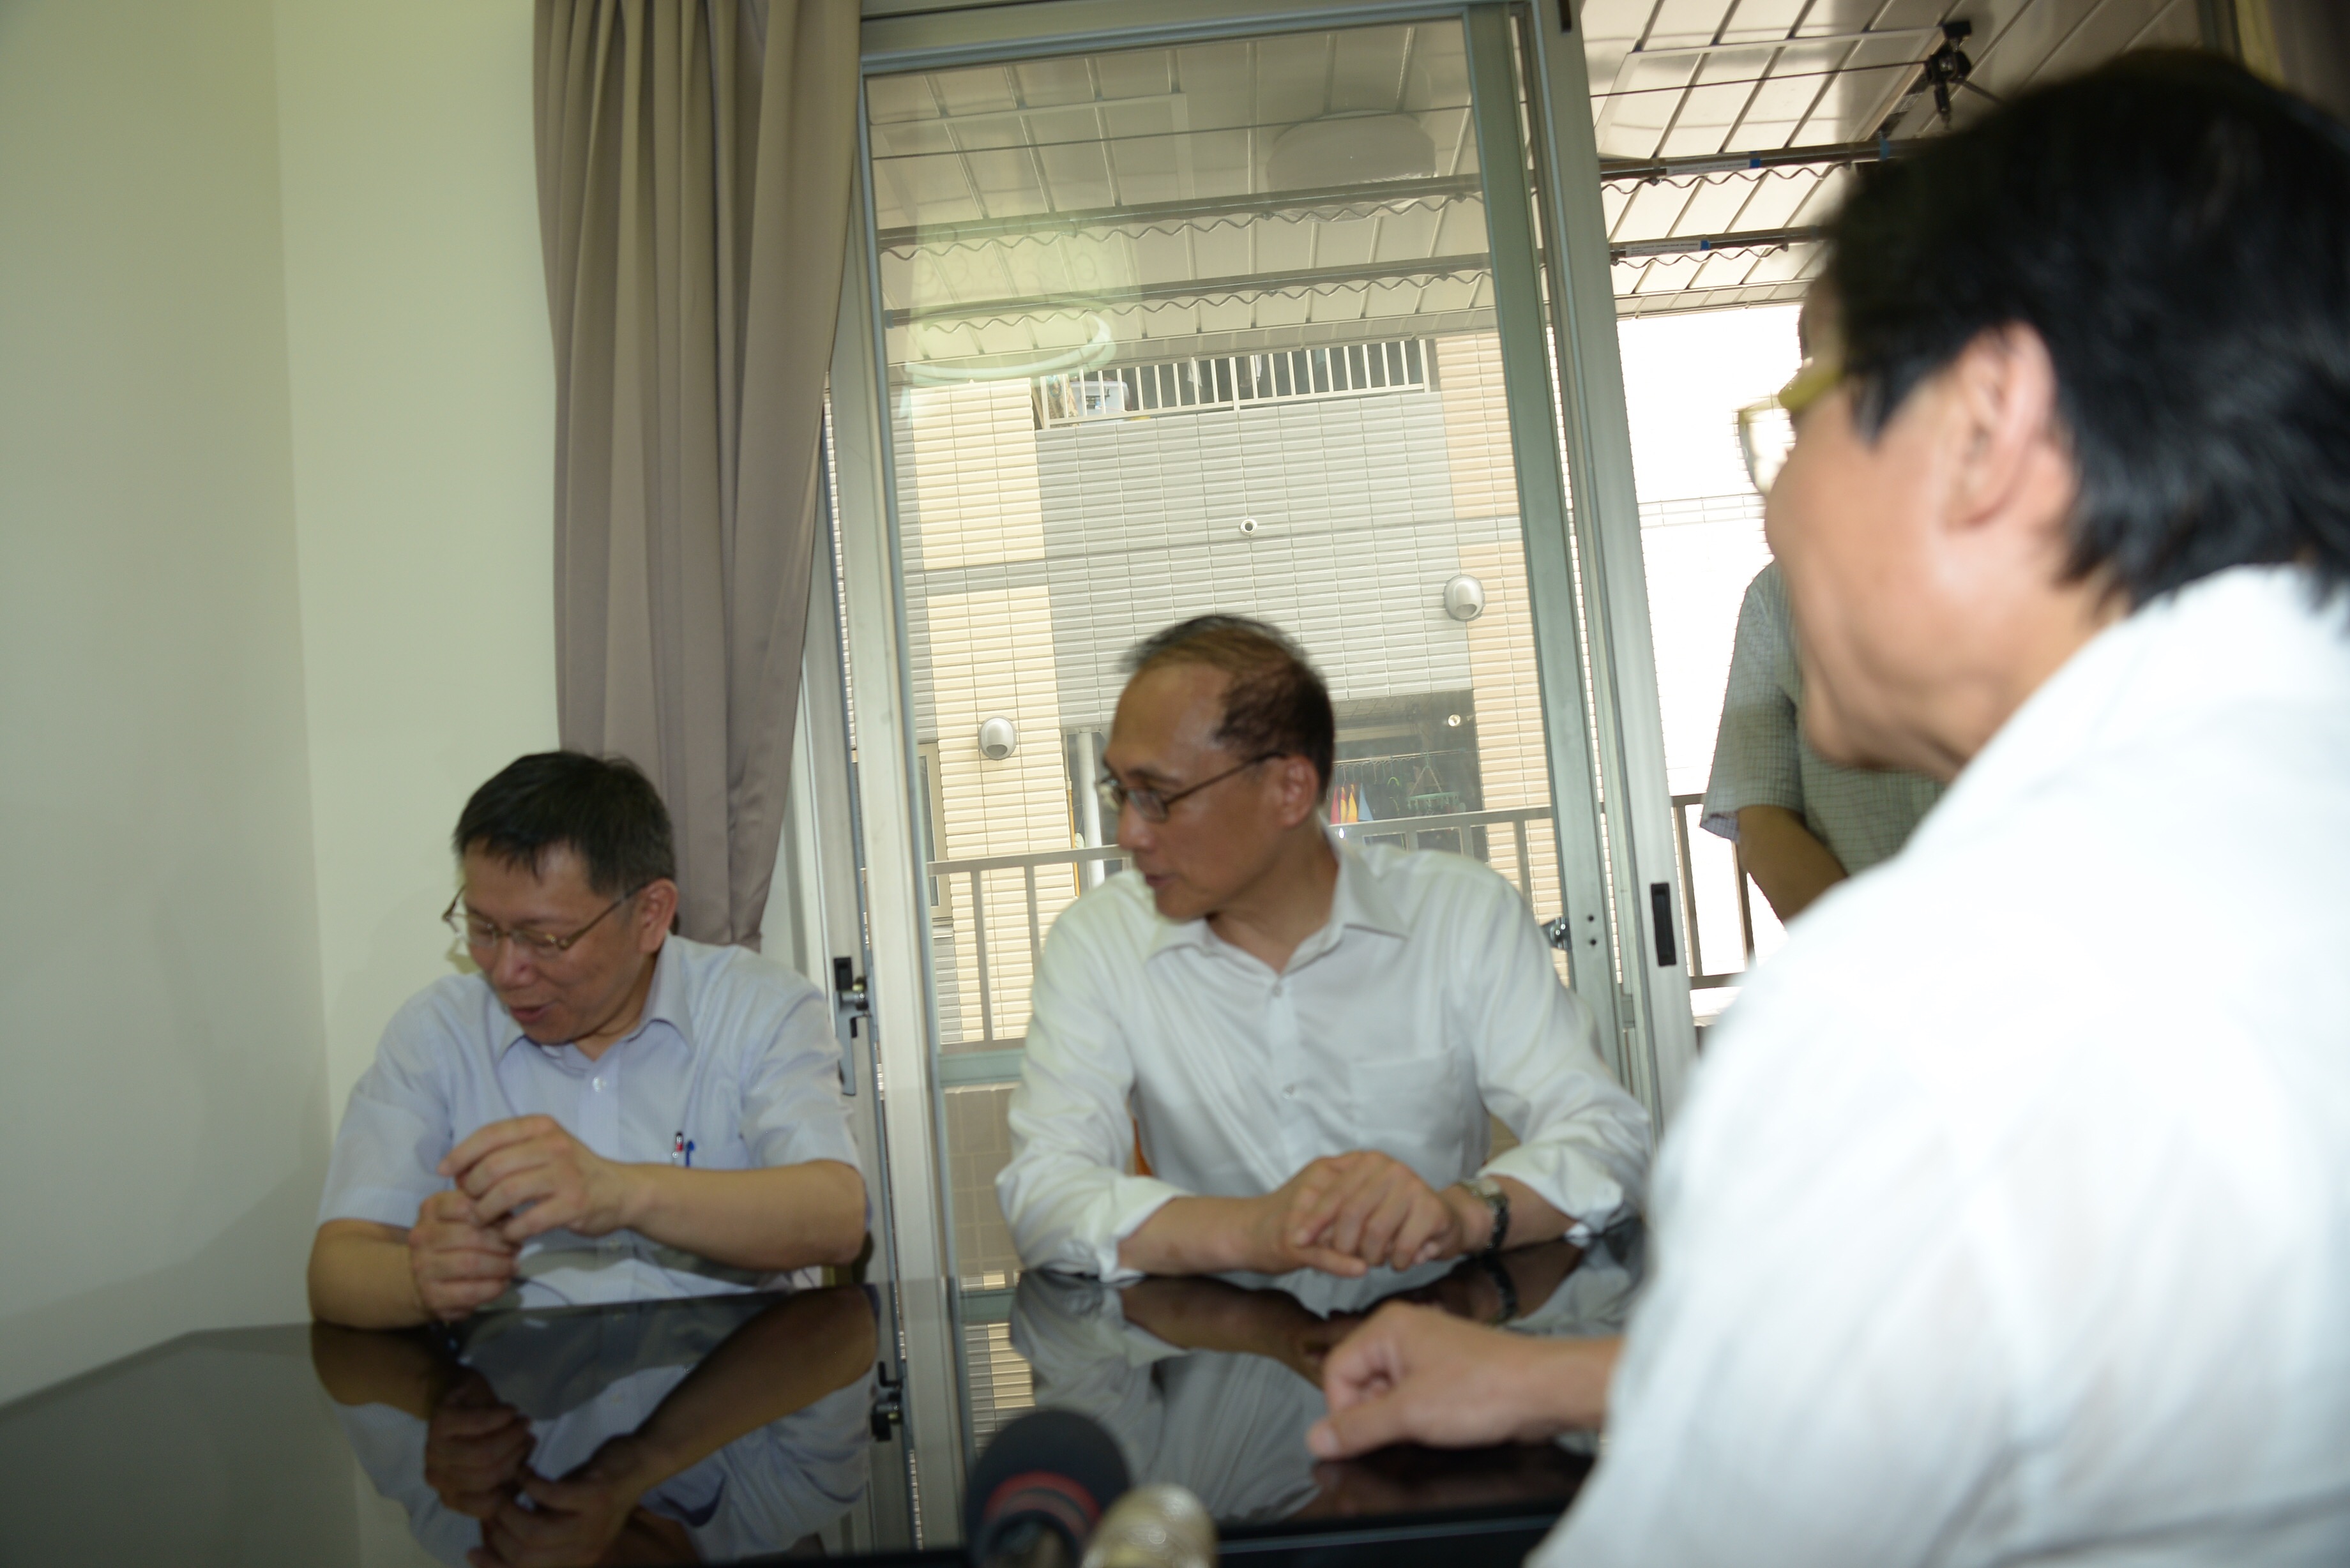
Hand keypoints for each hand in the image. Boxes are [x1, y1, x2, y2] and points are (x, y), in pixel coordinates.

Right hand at [409, 1189, 519, 1320]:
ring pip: (470, 1264)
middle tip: (516, 1248)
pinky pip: (469, 1291)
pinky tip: (502, 1283)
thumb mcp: (466, 1216)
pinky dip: (493, 1287)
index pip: (465, 1206)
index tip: (510, 1225)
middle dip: (501, 1243)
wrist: (425, 1278)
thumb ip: (486, 1209)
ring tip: (512, 1265)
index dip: (494, 1216)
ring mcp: (423, 1268)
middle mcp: (422, 1237)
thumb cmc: (455, 1240)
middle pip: (470, 1237)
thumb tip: (512, 1218)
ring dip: (500, 1266)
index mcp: (431, 1210)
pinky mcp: (432, 1295)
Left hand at [424, 1372, 532, 1519]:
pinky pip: (478, 1423)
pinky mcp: (439, 1421)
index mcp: (452, 1496)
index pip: (488, 1505)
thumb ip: (508, 1479)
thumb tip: (525, 1484)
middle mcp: (437, 1478)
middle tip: (530, 1437)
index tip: (530, 1465)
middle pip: (487, 1476)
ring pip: (483, 1452)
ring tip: (525, 1423)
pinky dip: (501, 1416)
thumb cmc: (481, 1437)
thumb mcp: (496, 1464)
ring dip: (512, 1435)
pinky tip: (512, 1410)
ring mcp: (434, 1450)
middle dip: (516, 1455)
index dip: (514, 1486)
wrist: (458, 1400)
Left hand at [442, 1115, 638, 1244]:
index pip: (490, 1134)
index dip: (461, 1154)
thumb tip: (458, 1169)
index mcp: (542, 1127)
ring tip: (484, 1220)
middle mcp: (554, 1146)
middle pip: (493, 1166)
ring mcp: (566, 1175)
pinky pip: (526, 1221)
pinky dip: (510, 1231)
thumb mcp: (544, 1147)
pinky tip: (509, 1233)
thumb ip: (506, 1152)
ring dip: (486, 1212)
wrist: (620, 1191)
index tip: (444, 1172)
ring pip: (505, 1193)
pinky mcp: (573, 1205)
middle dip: (472, 1189)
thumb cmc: (572, 1171)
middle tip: (470, 1203)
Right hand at [469, 1437, 652, 1567]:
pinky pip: (549, 1496)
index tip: (472, 1551)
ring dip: (510, 1511)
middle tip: (491, 1509)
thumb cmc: (596, 1491)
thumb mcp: (567, 1520)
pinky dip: (530, 1484)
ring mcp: (591, 1525)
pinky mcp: (595, 1496)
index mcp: (575, 1560)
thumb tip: (494, 1539)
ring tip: (505, 1492)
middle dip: (498, 1534)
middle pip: (525, 1555)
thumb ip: (539, 1531)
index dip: (495, 1565)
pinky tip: (524, 1472)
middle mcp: (584, 1550)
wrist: (640, 1463)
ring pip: (534, 1531)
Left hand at [1263, 1152, 1480, 1275]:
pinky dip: (1396, 1262)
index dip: (1314, 1220)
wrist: (1447, 1219)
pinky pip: (1402, 1247)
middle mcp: (1391, 1168)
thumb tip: (1297, 1237)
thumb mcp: (1360, 1209)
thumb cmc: (1394, 1216)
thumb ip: (1332, 1216)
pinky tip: (1399, 1262)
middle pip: (1351, 1214)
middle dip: (1343, 1244)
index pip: (1334, 1193)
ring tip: (1376, 1259)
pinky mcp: (1433, 1210)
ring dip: (1372, 1256)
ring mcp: (1414, 1187)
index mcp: (1368, 1162)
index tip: (1296, 1241)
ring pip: (1375, 1234)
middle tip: (1347, 1258)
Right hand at [1307, 1302, 1614, 1458]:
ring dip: (1398, 1416)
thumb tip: (1317, 1437)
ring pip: (1387, 1390)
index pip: (1336, 1369)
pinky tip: (1441, 1423)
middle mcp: (1405, 1331)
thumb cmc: (1487, 1389)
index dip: (1342, 1410)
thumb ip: (1357, 1427)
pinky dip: (1418, 1414)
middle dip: (1373, 1413)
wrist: (1545, 1390)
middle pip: (1359, 1379)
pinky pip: (1413, 1394)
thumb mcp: (1409, 1415)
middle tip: (1401, 1431)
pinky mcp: (1447, 1369)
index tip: (1359, 1438)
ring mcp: (1428, 1349)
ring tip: (1428, 1425)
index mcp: (1388, 1327)